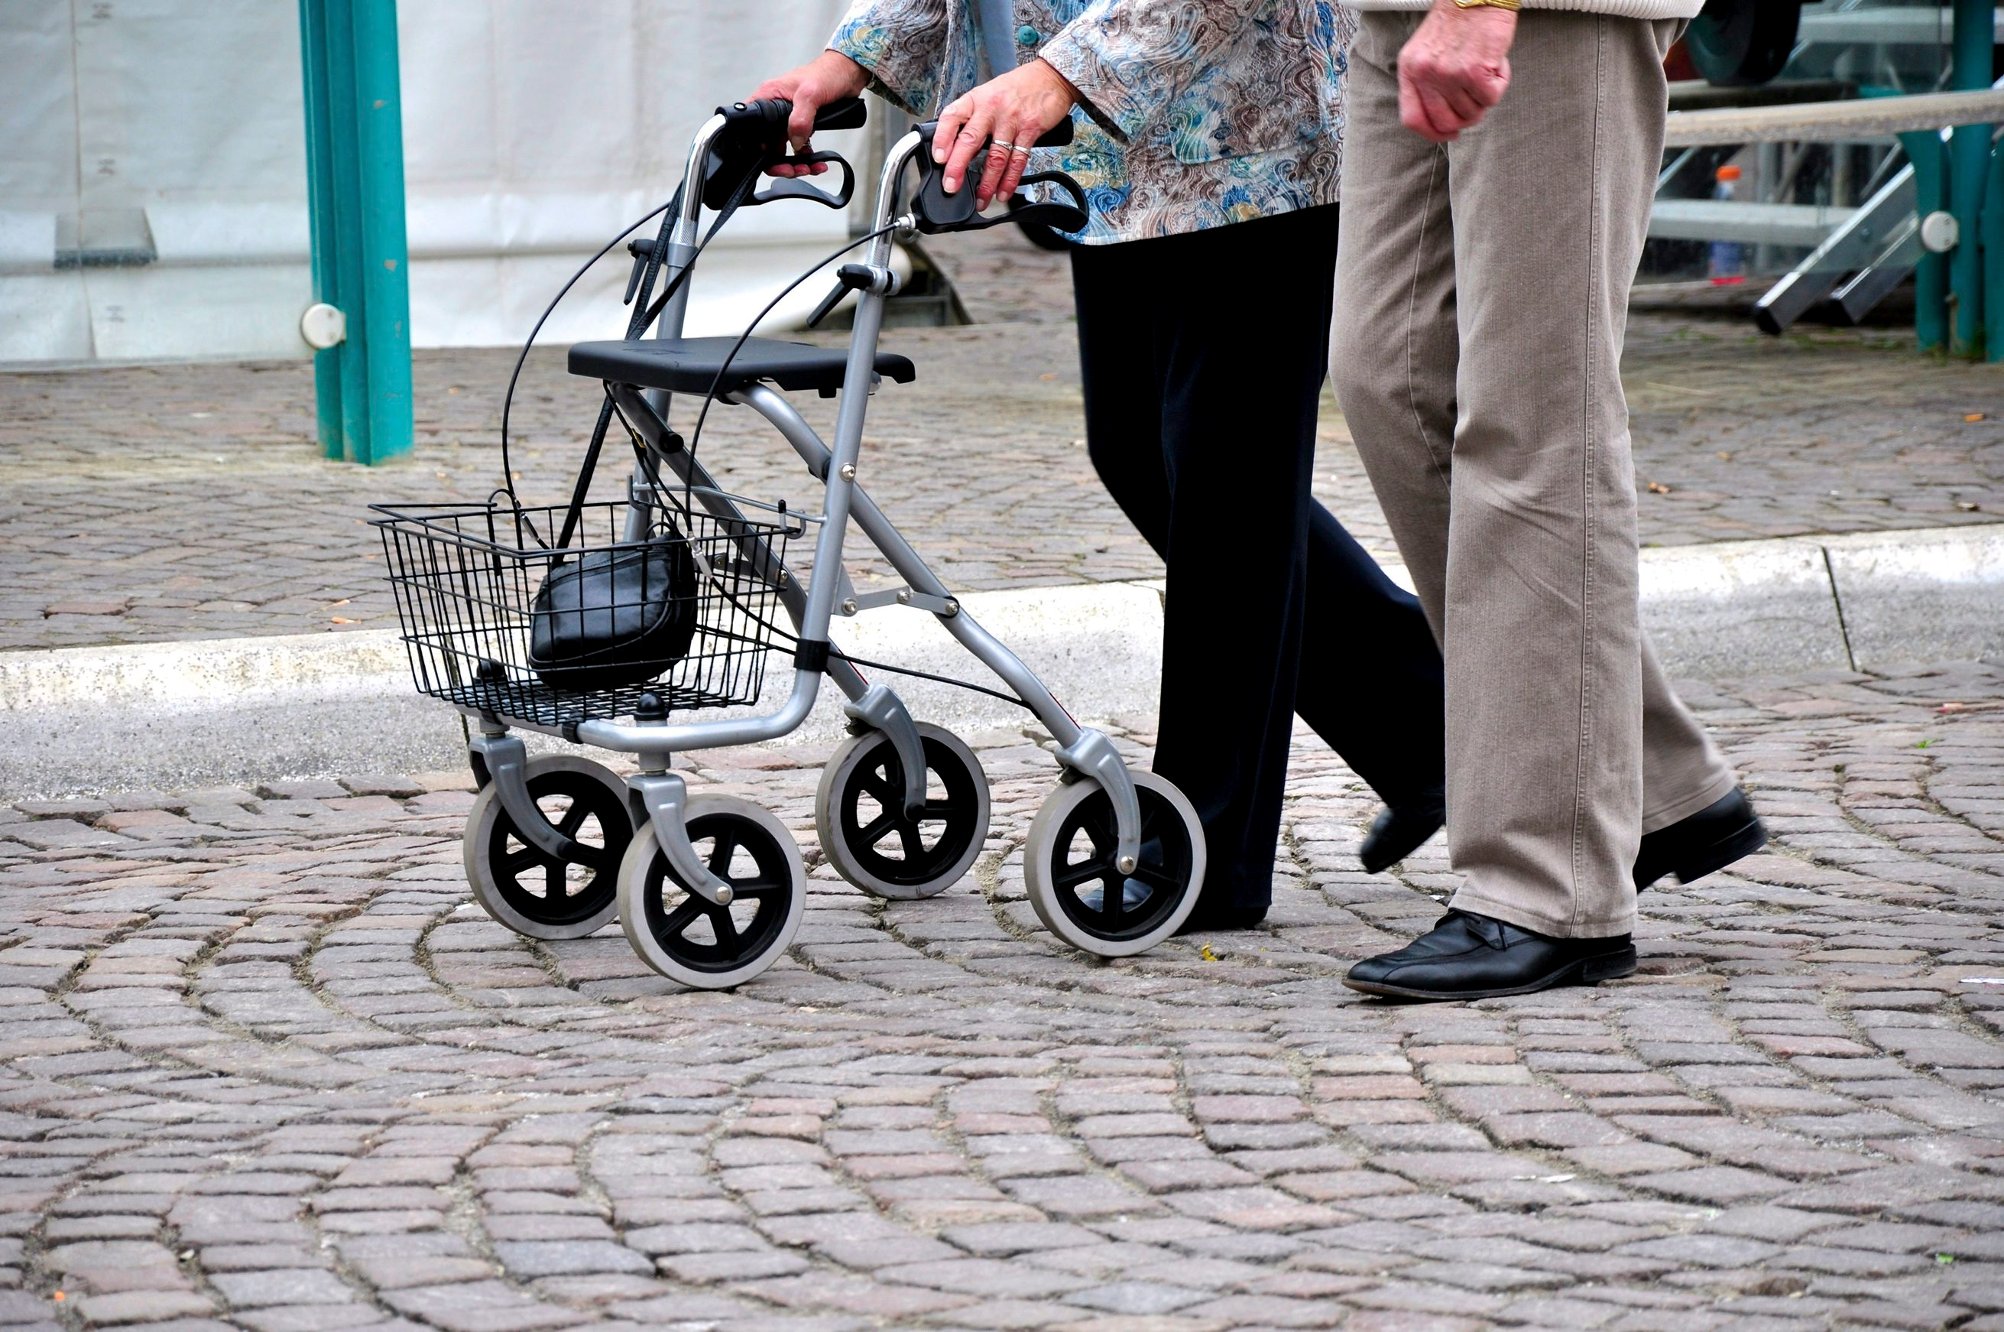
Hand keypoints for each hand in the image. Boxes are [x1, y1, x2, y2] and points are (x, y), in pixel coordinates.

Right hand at [747, 50, 869, 176]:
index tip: (773, 159)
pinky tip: (817, 161)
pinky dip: (807, 158)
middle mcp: (775, 109)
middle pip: (767, 145)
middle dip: (780, 162)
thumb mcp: (810, 94)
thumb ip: (800, 119)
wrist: (848, 73)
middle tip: (794, 170)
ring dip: (796, 163)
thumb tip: (794, 140)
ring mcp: (788, 118)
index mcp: (768, 97)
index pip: (752, 127)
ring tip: (809, 167)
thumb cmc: (827, 73)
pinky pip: (799, 148)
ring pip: (783, 150)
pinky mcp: (802, 125)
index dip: (758, 148)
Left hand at [934, 59, 1078, 208]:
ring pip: (995, 156)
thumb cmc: (1017, 88)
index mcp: (976, 99)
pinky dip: (1010, 180)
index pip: (952, 116)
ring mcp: (1011, 120)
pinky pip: (1018, 160)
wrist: (1050, 77)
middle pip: (970, 140)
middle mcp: (991, 108)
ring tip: (981, 199)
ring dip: (987, 182)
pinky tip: (1003, 192)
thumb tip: (956, 148)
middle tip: (951, 186)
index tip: (938, 158)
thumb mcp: (988, 94)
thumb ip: (973, 118)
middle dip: (958, 167)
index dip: (942, 138)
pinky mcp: (1030, 130)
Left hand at [1398, 2, 1515, 142]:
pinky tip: (1496, 64)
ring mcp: (1448, 75)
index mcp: (1409, 70)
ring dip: (1484, 95)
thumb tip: (1444, 121)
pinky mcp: (1473, 71)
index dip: (1433, 133)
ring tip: (1485, 69)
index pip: (1413, 119)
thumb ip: (1426, 83)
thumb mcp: (1425, 51)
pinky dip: (1500, 84)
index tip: (1450, 132)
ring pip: (1472, 111)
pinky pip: (1491, 98)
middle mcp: (1425, 75)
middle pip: (1446, 123)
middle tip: (1477, 99)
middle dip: (1466, 117)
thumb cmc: (1456, 21)